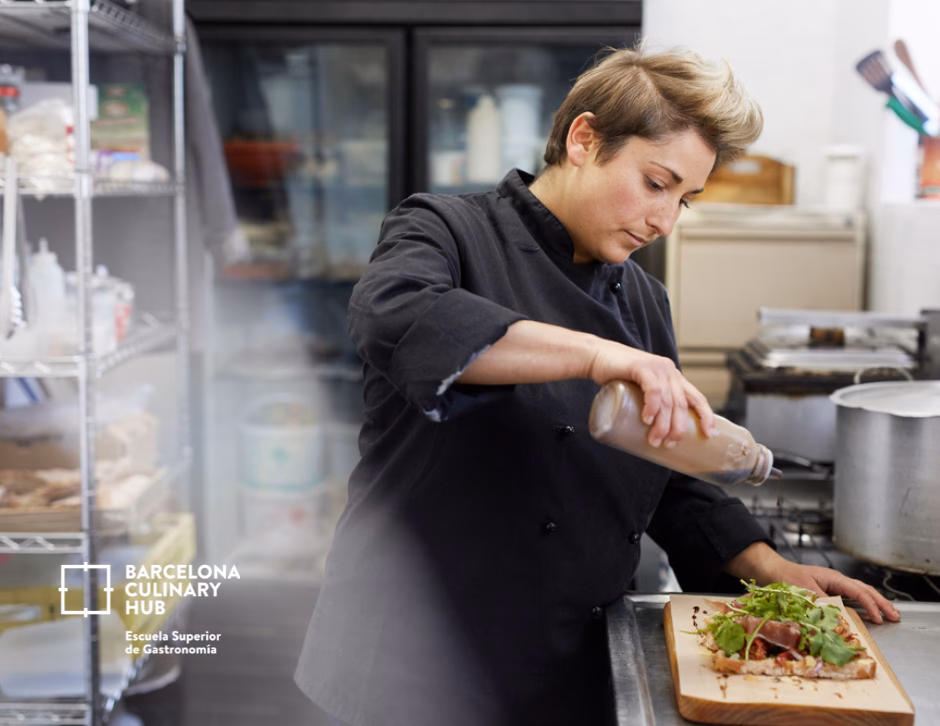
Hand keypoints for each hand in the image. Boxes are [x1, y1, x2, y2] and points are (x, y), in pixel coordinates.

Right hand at [587, 338, 715, 446]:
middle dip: (678, 428)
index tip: (708, 434)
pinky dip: (653, 407)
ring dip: (663, 425)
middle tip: (669, 445)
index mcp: (673, 377)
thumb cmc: (615, 377)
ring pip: (669, 401)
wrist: (595, 356)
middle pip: (682, 404)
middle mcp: (669, 371)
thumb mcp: (639, 391)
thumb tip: (654, 434)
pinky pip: (654, 390)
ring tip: (655, 440)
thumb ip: (649, 404)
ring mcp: (657, 367)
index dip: (705, 416)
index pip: (696, 397)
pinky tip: (647, 420)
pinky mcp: (642, 367)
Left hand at [769, 560, 900, 623]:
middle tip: (895, 616)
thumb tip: (837, 615)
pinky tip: (870, 609)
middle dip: (881, 603)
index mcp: (833, 578)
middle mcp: (837, 580)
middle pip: (865, 589)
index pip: (858, 591)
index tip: (878, 618)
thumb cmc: (787, 577)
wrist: (775, 570)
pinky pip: (852, 595)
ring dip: (876, 602)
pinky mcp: (831, 589)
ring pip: (861, 591)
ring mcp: (834, 584)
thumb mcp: (804, 590)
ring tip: (890, 613)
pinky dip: (864, 602)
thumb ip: (821, 602)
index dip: (870, 605)